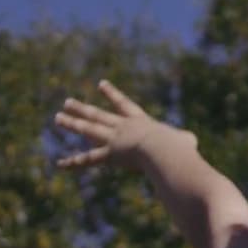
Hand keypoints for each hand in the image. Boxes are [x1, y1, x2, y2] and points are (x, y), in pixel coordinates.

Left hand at [54, 80, 193, 170]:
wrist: (165, 150)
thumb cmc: (179, 146)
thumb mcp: (184, 140)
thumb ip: (184, 139)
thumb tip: (189, 141)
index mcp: (140, 121)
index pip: (123, 104)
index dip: (112, 94)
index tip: (100, 84)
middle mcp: (123, 127)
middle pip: (98, 115)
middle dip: (82, 109)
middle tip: (67, 102)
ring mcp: (114, 139)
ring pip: (88, 130)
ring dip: (72, 123)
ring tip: (58, 118)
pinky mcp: (110, 155)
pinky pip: (88, 160)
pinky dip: (74, 162)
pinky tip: (60, 164)